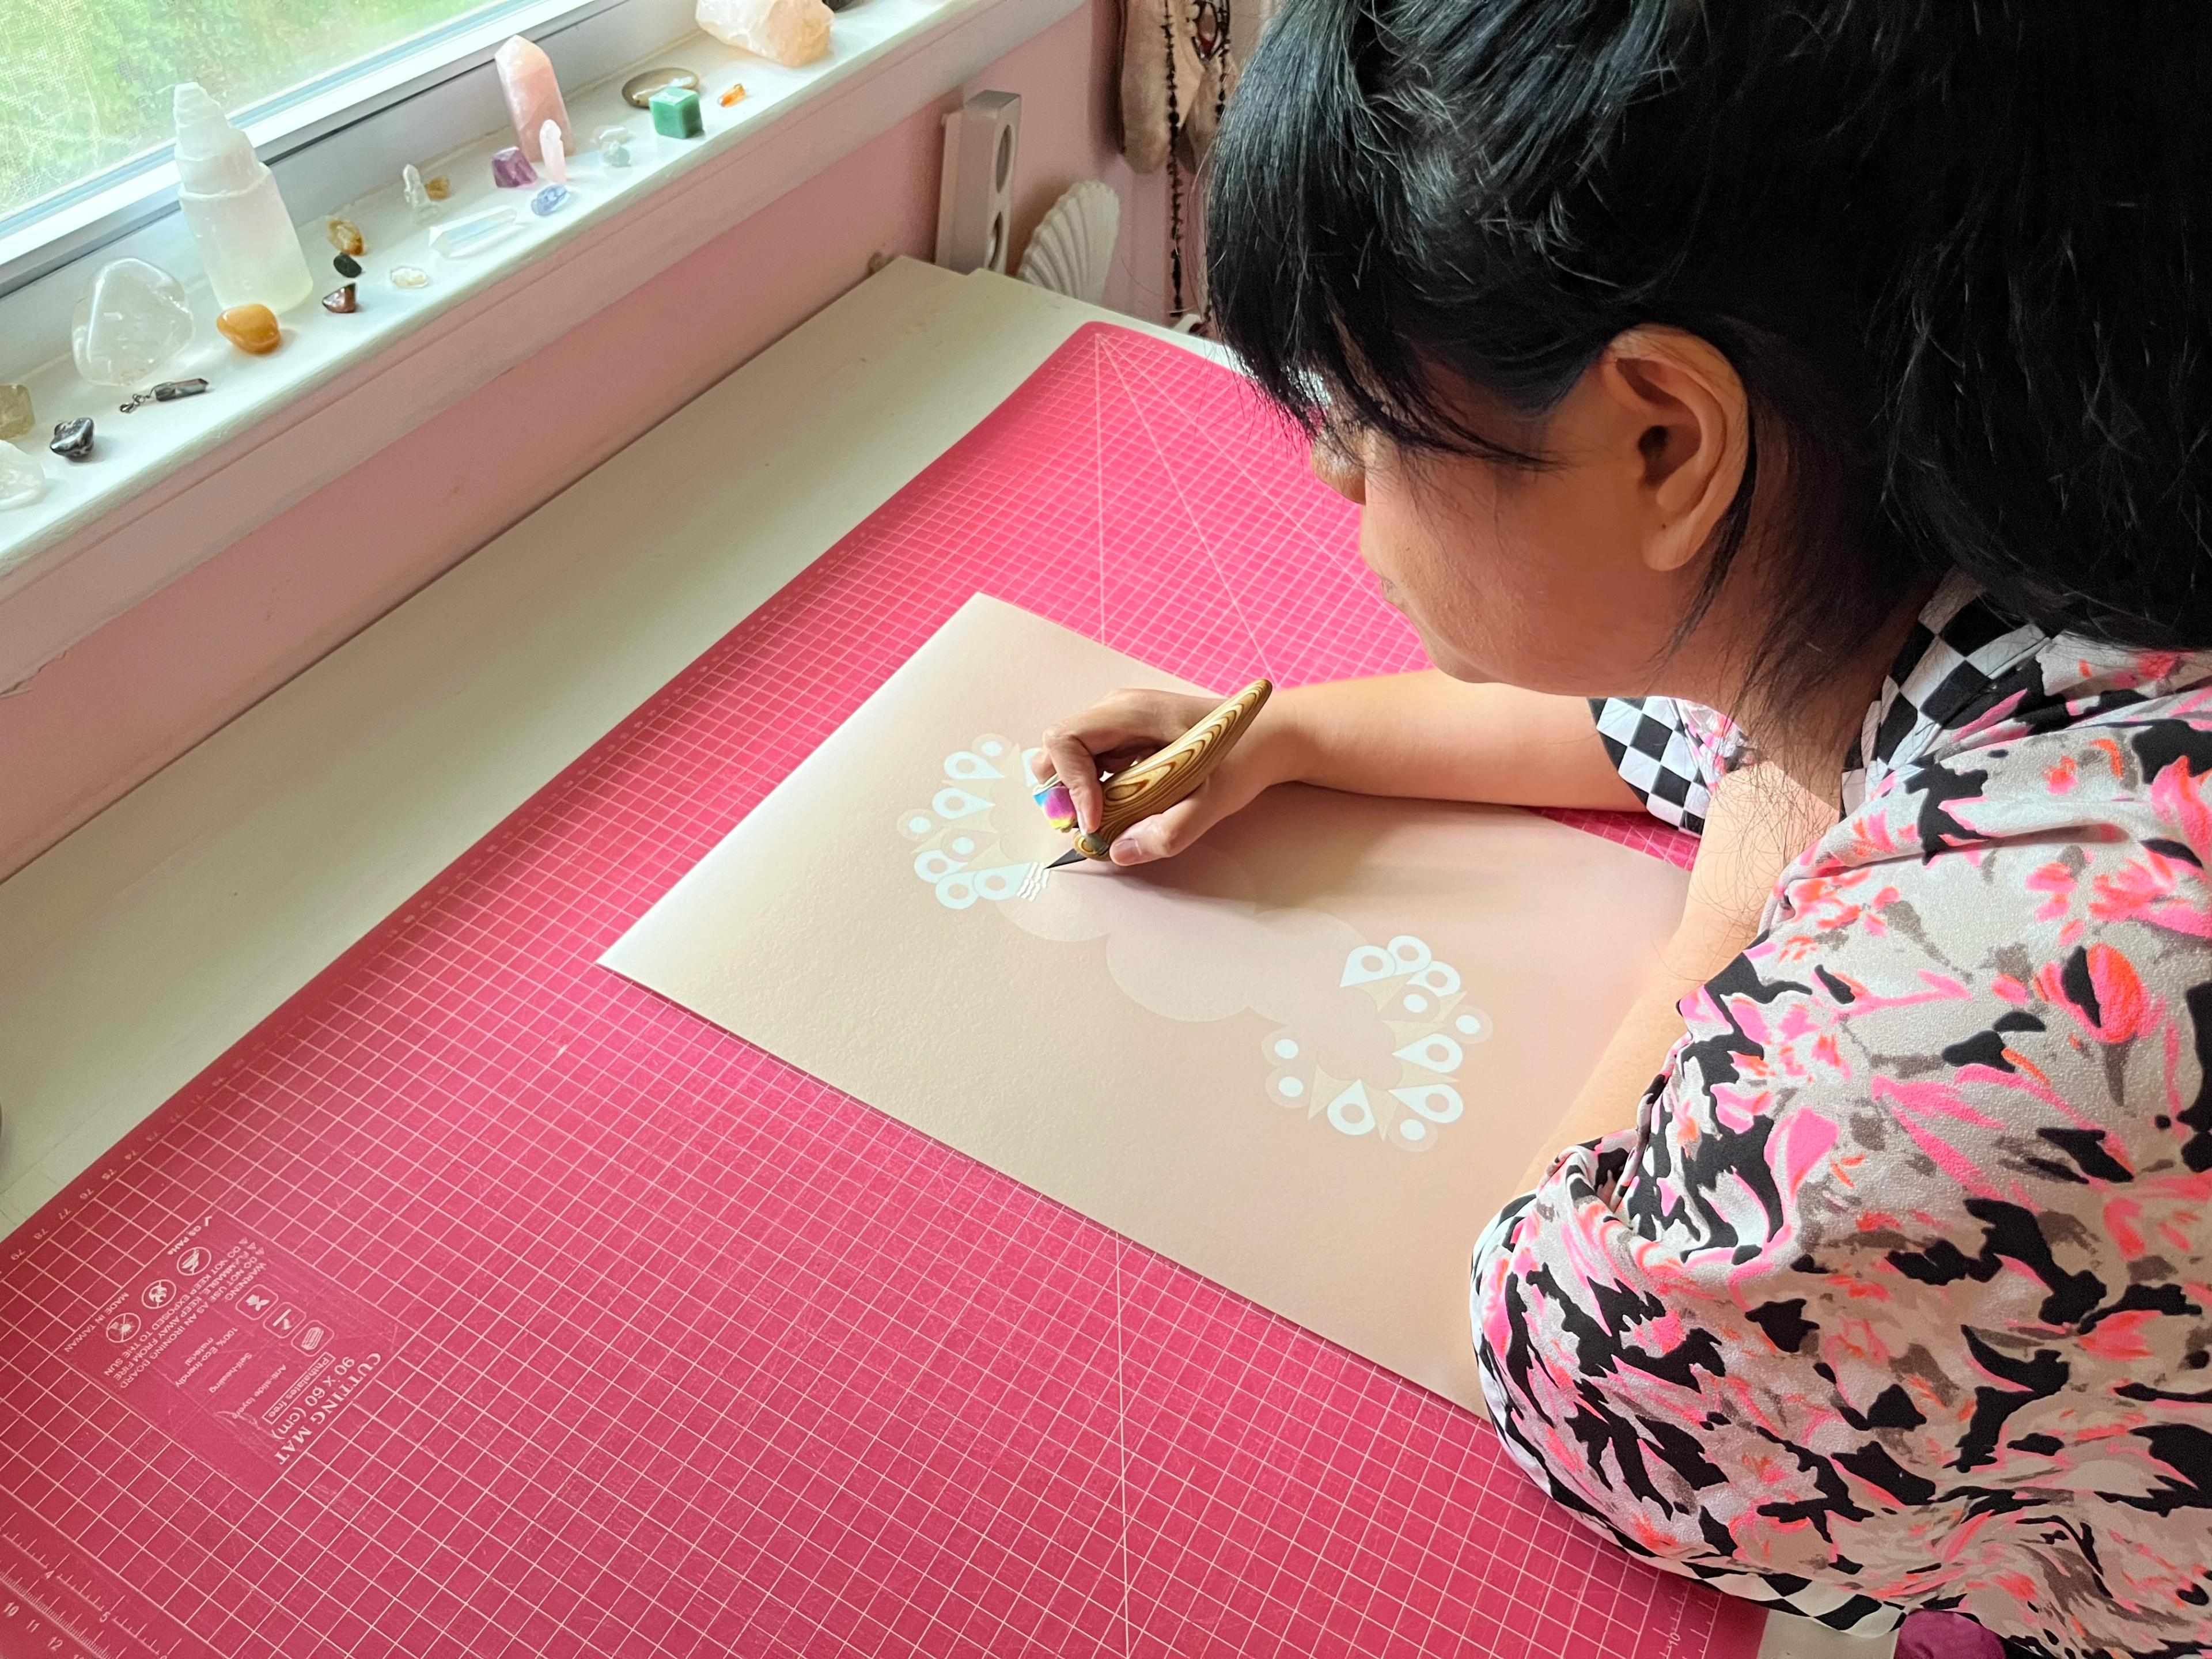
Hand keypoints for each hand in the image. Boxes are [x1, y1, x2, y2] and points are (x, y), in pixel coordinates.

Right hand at [1030, 687, 1296, 863]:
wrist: (1271, 734)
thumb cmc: (1245, 755)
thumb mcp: (1215, 799)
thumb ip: (1170, 830)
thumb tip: (1119, 853)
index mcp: (1131, 711)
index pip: (1067, 740)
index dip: (1071, 784)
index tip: (1094, 821)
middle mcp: (1116, 712)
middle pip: (1057, 749)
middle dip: (1062, 792)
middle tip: (1088, 825)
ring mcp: (1119, 727)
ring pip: (1070, 761)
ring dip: (1077, 797)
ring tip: (1104, 824)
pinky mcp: (1126, 744)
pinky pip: (1092, 769)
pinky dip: (1094, 796)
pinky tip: (1121, 812)